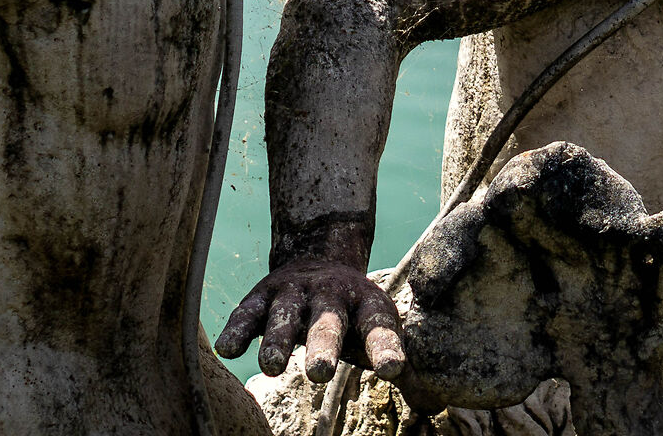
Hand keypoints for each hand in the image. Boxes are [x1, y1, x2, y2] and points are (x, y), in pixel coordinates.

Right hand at [216, 257, 406, 384]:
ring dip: (278, 341)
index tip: (393, 369)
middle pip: (328, 322)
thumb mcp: (377, 328)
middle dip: (323, 346)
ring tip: (271, 367)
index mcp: (366, 304)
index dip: (386, 347)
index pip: (379, 328)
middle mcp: (331, 295)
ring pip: (285, 316)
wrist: (319, 257)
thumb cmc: (353, 313)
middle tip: (321, 373)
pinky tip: (227, 350)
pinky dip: (237, 329)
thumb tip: (435, 405)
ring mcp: (294, 292)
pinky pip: (248, 312)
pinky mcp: (263, 294)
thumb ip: (398, 363)